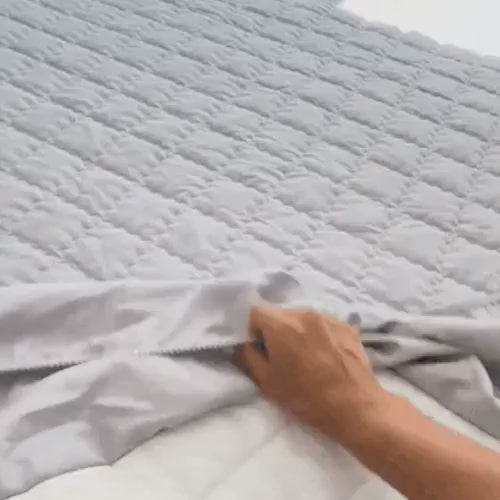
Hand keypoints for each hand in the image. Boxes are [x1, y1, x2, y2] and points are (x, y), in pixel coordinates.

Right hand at [237, 306, 388, 441]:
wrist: (355, 406)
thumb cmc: (306, 397)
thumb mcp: (267, 382)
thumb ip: (247, 356)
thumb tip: (244, 343)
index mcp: (282, 324)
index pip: (255, 311)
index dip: (253, 329)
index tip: (261, 349)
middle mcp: (304, 313)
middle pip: (280, 314)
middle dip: (276, 331)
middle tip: (283, 357)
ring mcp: (328, 317)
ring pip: (302, 318)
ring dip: (298, 332)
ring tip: (307, 357)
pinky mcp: (346, 325)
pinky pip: (322, 323)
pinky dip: (318, 334)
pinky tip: (325, 356)